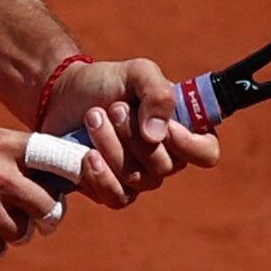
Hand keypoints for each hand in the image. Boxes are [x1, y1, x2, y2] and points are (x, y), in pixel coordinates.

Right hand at [0, 122, 66, 258]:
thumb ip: (13, 149)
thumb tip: (56, 169)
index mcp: (1, 146)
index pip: (61, 160)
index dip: (76, 174)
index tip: (75, 183)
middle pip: (50, 206)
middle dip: (47, 215)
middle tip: (38, 215)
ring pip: (24, 232)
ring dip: (15, 231)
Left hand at [39, 55, 220, 202]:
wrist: (64, 96)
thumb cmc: (108, 83)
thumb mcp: (137, 73)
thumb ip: (157, 93)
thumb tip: (156, 136)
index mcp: (183, 130)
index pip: (206, 153)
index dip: (190, 146)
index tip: (165, 128)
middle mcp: (166, 158)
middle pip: (164, 166)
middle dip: (133, 135)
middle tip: (114, 108)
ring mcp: (139, 178)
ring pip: (136, 179)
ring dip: (112, 146)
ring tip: (93, 117)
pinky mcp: (111, 190)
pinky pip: (116, 197)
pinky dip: (101, 177)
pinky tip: (87, 156)